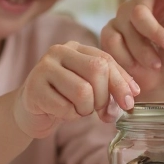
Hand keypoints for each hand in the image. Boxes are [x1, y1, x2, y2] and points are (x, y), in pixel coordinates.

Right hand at [12, 41, 140, 138]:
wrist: (31, 112)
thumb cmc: (65, 98)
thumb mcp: (91, 88)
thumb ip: (111, 87)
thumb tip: (132, 94)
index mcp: (76, 47)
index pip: (106, 60)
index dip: (121, 82)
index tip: (129, 102)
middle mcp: (58, 51)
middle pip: (97, 70)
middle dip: (104, 97)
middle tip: (98, 110)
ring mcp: (43, 68)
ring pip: (82, 91)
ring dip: (86, 109)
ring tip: (78, 110)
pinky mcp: (33, 89)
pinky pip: (65, 107)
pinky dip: (70, 116)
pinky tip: (62, 112)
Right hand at [100, 0, 163, 100]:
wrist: (163, 88)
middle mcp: (144, 1)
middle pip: (141, 1)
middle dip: (155, 28)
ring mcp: (124, 16)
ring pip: (128, 22)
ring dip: (144, 48)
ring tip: (157, 64)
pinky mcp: (109, 33)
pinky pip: (113, 39)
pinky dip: (127, 56)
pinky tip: (137, 67)